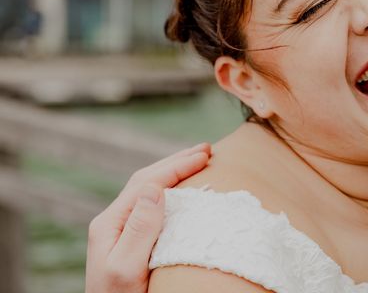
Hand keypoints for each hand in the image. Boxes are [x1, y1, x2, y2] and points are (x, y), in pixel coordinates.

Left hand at [85, 142, 211, 292]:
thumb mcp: (126, 268)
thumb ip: (139, 229)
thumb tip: (154, 187)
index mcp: (110, 223)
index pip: (147, 182)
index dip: (177, 165)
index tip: (205, 155)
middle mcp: (113, 222)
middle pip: (146, 180)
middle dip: (177, 161)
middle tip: (206, 149)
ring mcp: (120, 231)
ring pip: (148, 190)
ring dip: (173, 172)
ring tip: (197, 160)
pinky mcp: (130, 241)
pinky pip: (152, 205)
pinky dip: (171, 190)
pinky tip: (183, 191)